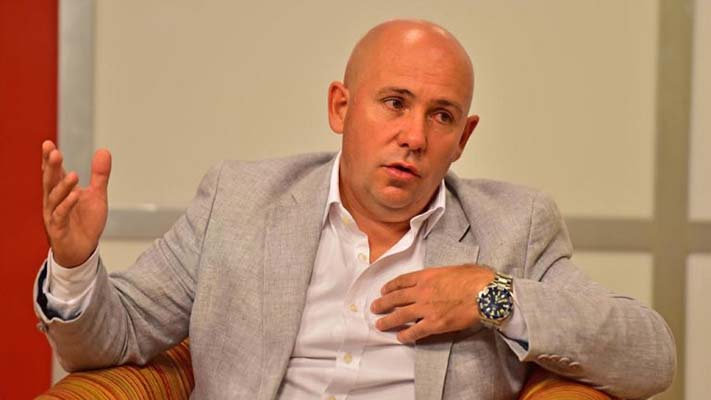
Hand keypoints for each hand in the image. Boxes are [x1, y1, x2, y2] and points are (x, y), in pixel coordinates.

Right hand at [41, 140, 111, 266]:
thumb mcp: (97, 195)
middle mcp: (54, 202)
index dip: (49, 159)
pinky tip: (76, 195)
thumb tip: (103, 151)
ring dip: (63, 186)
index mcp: (60, 192)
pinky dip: (67, 205)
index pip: (53, 172)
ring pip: (54, 198)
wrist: (84, 250)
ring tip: (73, 174)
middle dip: (51, 167)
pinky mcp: (59, 230)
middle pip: (50, 182)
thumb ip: (99, 175)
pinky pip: (61, 216)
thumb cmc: (86, 222)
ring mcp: (54, 216)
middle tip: (54, 152)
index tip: (48, 144)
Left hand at [370, 265, 494, 342]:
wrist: (485, 293)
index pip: (402, 281)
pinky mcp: (434, 324)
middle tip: (375, 307)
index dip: (390, 286)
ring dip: (388, 320)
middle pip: (396, 298)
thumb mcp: (454, 268)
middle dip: (383, 303)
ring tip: (380, 324)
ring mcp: (426, 308)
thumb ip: (442, 274)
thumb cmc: (475, 278)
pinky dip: (406, 335)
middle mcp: (422, 291)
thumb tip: (443, 278)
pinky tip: (400, 337)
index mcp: (426, 276)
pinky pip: (415, 331)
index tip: (384, 290)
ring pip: (400, 315)